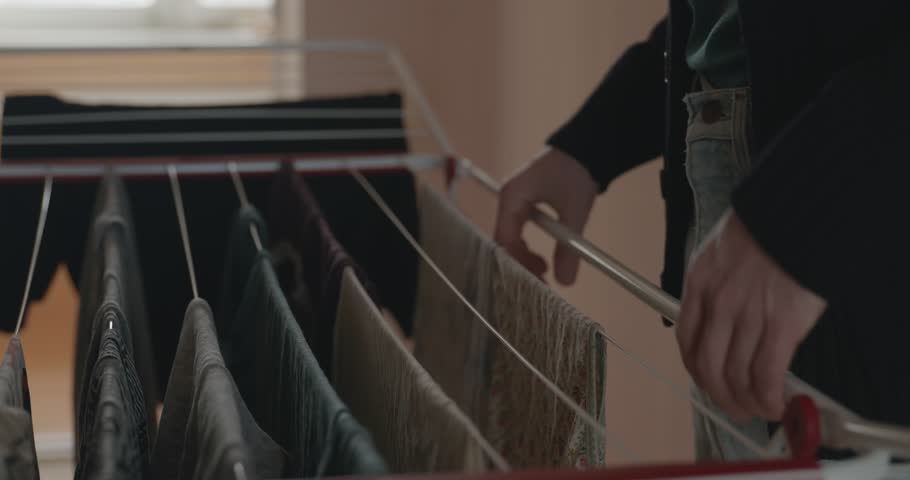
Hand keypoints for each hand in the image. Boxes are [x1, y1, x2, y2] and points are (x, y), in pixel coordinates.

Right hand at [494, 147, 598, 284]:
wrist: (587, 146)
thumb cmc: (577, 172)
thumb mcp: (575, 212)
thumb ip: (569, 248)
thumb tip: (565, 282)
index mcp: (512, 197)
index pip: (505, 240)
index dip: (519, 263)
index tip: (538, 280)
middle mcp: (508, 199)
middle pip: (504, 241)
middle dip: (520, 263)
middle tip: (542, 280)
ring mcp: (514, 200)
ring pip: (510, 238)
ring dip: (524, 256)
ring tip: (544, 270)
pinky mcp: (524, 202)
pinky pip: (518, 231)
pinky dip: (527, 246)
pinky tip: (542, 258)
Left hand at [676, 210, 826, 420]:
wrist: (797, 214)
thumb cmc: (765, 228)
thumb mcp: (720, 252)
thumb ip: (715, 285)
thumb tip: (721, 318)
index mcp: (699, 283)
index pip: (687, 339)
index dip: (697, 369)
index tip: (707, 381)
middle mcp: (718, 303)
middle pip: (708, 366)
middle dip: (721, 395)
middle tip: (734, 407)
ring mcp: (748, 315)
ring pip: (737, 375)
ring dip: (747, 401)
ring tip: (758, 409)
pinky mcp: (782, 323)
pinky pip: (768, 372)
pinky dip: (769, 396)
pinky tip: (776, 403)